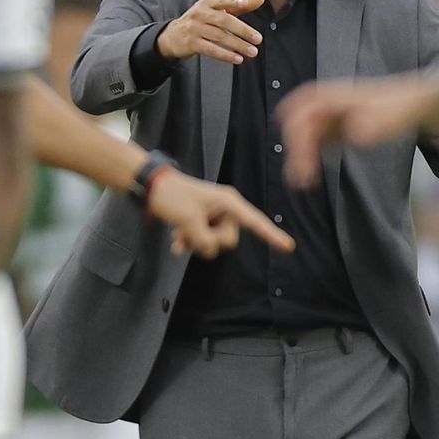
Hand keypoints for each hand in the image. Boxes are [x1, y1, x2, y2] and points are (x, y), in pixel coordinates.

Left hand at [147, 170, 294, 256]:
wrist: (151, 188)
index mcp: (229, 202)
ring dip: (196, 242)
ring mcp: (213, 217)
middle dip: (209, 240)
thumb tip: (210, 250)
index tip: (288, 247)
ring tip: (181, 232)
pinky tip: (176, 242)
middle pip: (229, 239)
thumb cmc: (171, 196)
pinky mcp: (202, 224)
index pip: (255, 221)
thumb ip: (203, 240)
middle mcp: (225, 210)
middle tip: (191, 228)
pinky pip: (203, 243)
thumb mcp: (188, 220)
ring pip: (214, 244)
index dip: (271, 235)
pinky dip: (190, 243)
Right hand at [157, 0, 264, 64]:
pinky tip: (237, 58)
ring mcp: (195, 28)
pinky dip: (225, 54)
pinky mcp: (192, 43)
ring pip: (219, 36)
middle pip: (224, 20)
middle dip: (242, 30)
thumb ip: (241, 4)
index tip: (246, 3)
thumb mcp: (219, 9)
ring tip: (251, 51)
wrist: (174, 35)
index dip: (234, 0)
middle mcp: (201, 13)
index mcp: (209, 2)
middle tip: (257, 38)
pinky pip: (211, 49)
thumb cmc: (202, 20)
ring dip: (237, 45)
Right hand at [277, 78, 429, 188]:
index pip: (308, 103)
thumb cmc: (399, 107)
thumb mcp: (389, 114)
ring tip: (299, 182)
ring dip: (298, 156)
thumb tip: (356, 133)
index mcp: (337, 96)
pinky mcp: (334, 131)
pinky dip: (307, 158)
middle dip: (295, 146)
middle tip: (299, 174)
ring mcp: (329, 118)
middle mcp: (328, 105)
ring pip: (304, 135)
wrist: (411, 104)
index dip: (294, 118)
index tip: (289, 139)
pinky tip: (308, 178)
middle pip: (301, 121)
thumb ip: (372, 122)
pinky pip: (313, 144)